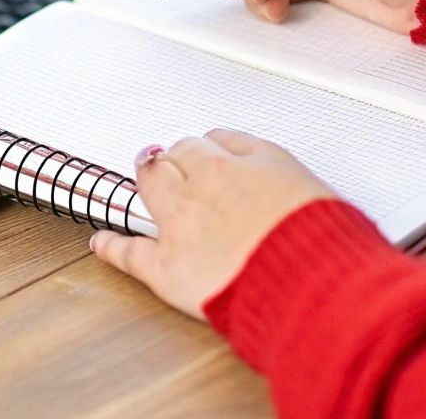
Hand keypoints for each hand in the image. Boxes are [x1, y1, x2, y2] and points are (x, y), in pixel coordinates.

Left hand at [89, 130, 335, 316]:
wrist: (313, 283)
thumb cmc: (325, 243)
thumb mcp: (317, 188)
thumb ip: (286, 175)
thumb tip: (269, 172)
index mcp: (249, 162)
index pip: (217, 142)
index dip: (211, 150)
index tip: (209, 153)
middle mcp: (210, 183)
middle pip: (178, 156)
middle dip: (175, 159)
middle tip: (172, 162)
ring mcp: (183, 223)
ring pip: (151, 185)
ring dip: (146, 181)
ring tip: (142, 181)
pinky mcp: (167, 266)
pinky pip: (128, 251)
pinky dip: (111, 246)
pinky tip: (101, 242)